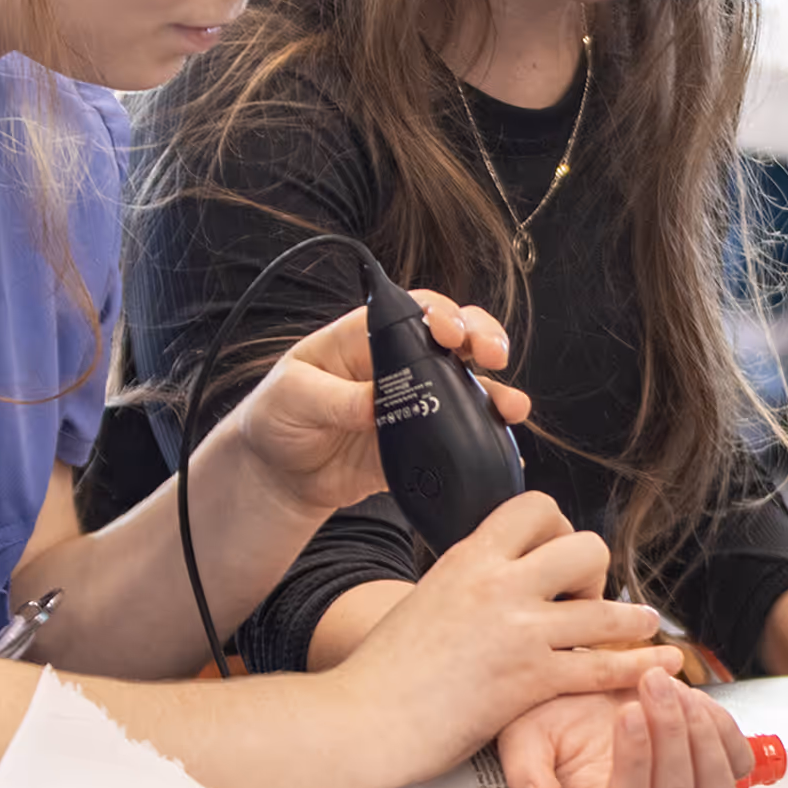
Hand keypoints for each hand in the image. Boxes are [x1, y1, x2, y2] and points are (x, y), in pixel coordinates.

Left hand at [222, 289, 532, 515]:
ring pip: (468, 385)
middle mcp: (399, 364)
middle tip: (491, 354)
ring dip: (496, 389)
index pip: (413, 310)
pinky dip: (487, 436)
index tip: (450, 332)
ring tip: (511, 405)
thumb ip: (335, 398)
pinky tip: (504, 441)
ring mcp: (416, 402)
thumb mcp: (292, 397)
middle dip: (482, 338)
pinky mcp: (423, 441)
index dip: (440, 314)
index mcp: (367, 338)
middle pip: (455, 338)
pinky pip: (463, 434)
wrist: (280, 477)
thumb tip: (376, 404)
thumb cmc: (277, 419)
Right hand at [336, 493, 677, 770]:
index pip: (535, 507)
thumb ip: (469, 580)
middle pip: (583, 546)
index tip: (557, 555)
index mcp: (469, 557)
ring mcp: (517, 632)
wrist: (360, 719)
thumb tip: (494, 571)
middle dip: (595, 571)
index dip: (560, 527)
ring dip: (631, 619)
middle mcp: (498, 585)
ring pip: (604, 608)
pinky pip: (602, 667)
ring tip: (641, 624)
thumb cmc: (383, 670)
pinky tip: (659, 665)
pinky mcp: (529, 680)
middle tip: (583, 598)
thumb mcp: (426, 598)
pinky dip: (638, 668)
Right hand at [499, 671, 754, 787]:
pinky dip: (725, 729)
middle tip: (652, 682)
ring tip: (677, 689)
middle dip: (670, 731)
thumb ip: (528, 770)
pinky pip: (737, 762)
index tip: (626, 711)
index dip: (635, 759)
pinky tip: (697, 699)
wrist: (582, 691)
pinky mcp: (709, 766)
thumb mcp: (524, 737)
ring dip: (702, 733)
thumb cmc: (552, 717)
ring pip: (714, 786)